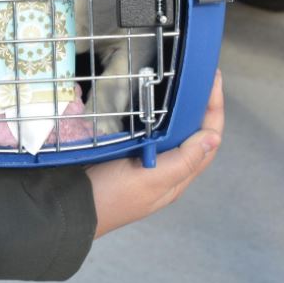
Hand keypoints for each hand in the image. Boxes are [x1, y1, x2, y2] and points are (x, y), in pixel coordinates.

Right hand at [86, 70, 224, 238]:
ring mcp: (146, 161)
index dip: (214, 110)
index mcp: (177, 177)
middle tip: (201, 74)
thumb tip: (214, 137)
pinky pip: (150, 131)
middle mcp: (166, 169)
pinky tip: (154, 100)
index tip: (213, 80)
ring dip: (182, 109)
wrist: (69, 208)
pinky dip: (158, 115)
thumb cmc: (111, 197)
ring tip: (184, 82)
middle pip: (194, 134)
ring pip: (173, 132)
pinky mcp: (126, 154)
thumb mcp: (151, 179)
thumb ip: (184, 160)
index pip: (207, 140)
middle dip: (201, 105)